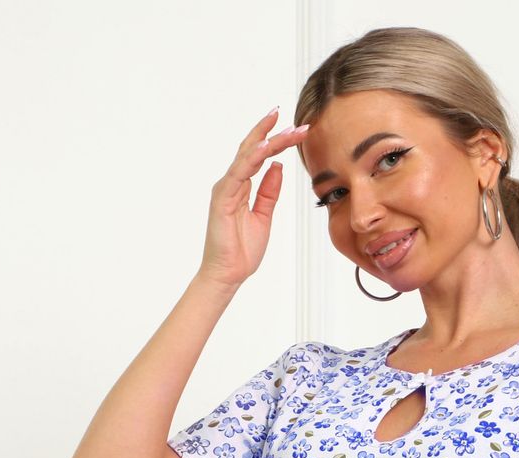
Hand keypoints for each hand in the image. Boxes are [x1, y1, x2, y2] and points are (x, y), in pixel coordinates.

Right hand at [196, 106, 311, 291]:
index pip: (259, 156)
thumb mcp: (264, 215)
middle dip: (273, 132)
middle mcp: (232, 182)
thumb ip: (269, 191)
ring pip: (247, 155)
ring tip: (284, 126)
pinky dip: (252, 158)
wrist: (228, 274)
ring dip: (267, 139)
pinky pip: (239, 172)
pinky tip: (266, 147)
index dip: (275, 140)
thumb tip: (278, 167)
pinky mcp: (222, 197)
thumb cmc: (241, 250)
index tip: (294, 128)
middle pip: (253, 149)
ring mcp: (226, 188)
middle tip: (296, 122)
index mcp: (241, 186)